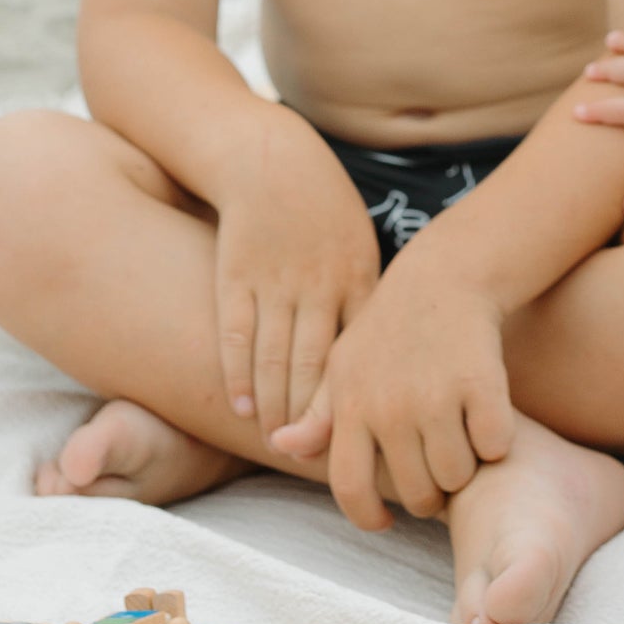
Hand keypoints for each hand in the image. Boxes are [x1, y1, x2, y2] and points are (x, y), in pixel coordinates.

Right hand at [211, 110, 379, 439]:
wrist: (270, 160)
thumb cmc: (323, 210)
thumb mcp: (359, 244)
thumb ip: (366, 297)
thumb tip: (388, 359)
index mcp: (358, 274)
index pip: (363, 352)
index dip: (361, 398)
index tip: (367, 439)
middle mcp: (318, 281)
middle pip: (317, 365)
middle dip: (316, 417)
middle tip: (319, 464)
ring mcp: (274, 279)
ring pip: (274, 357)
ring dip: (274, 406)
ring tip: (276, 443)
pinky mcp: (235, 276)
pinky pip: (237, 335)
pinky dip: (238, 375)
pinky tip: (241, 408)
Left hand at [271, 248, 514, 530]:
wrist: (444, 276)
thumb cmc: (388, 329)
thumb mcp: (344, 365)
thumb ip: (318, 415)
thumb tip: (282, 448)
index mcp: (352, 405)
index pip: (350, 489)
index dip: (368, 517)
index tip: (386, 522)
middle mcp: (390, 406)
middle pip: (417, 493)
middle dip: (430, 491)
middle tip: (435, 465)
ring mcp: (436, 395)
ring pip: (457, 476)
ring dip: (466, 467)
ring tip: (460, 438)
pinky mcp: (481, 382)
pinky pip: (495, 445)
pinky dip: (497, 440)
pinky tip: (488, 417)